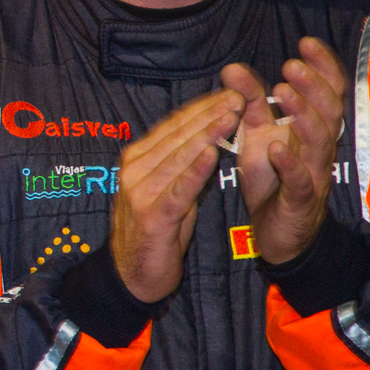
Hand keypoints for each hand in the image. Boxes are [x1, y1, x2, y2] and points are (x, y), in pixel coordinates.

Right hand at [112, 88, 243, 301]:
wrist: (132, 277)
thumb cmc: (155, 234)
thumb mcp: (168, 192)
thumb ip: (182, 166)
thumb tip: (209, 138)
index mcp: (136, 161)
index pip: (172, 126)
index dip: (201, 108)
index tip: (228, 93)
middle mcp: (134, 171)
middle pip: (176, 136)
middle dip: (209, 114)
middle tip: (237, 96)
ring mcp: (140, 193)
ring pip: (179, 157)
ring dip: (207, 134)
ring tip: (231, 116)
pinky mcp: (152, 217)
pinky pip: (178, 189)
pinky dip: (196, 170)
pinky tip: (213, 153)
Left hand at [221, 37, 346, 263]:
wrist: (277, 233)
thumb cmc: (271, 178)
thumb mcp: (257, 134)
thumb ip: (248, 101)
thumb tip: (231, 67)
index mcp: (310, 128)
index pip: (329, 91)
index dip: (323, 66)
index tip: (306, 42)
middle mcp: (318, 148)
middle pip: (329, 111)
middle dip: (314, 85)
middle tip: (291, 64)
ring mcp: (312, 174)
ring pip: (320, 142)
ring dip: (303, 116)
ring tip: (284, 94)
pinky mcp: (299, 201)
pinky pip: (300, 181)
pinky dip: (290, 164)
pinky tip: (276, 149)